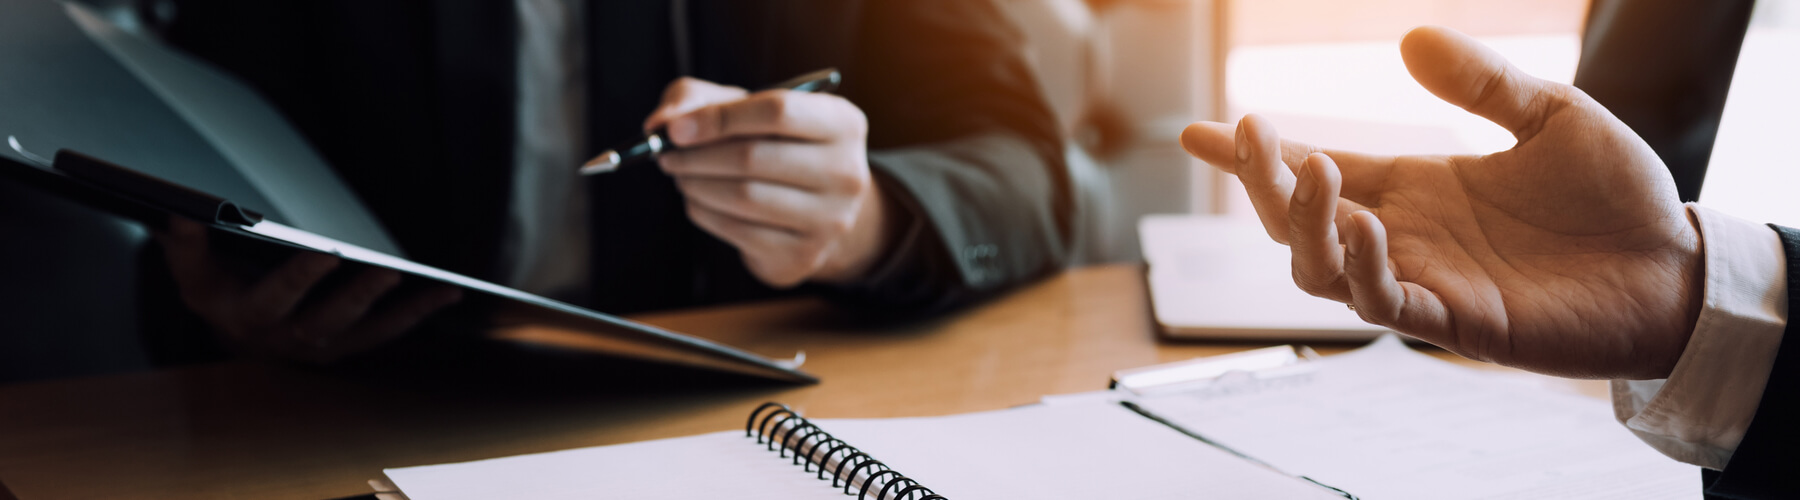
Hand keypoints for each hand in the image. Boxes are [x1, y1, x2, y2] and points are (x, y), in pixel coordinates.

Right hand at [157, 218, 461, 362]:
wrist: (232, 334)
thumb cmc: (217, 290)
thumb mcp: (192, 272)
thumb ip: (186, 248)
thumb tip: (181, 218)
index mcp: (242, 317)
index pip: (270, 299)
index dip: (296, 278)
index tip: (324, 252)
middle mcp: (281, 340)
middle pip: (322, 322)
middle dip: (356, 296)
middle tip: (387, 269)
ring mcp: (314, 348)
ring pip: (362, 333)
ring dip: (401, 312)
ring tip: (437, 288)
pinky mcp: (342, 348)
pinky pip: (382, 335)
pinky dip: (415, 316)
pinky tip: (445, 295)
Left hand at [644, 77, 893, 287]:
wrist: (814, 206)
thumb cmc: (775, 144)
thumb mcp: (745, 107)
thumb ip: (698, 100)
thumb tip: (660, 123)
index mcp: (842, 123)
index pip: (778, 110)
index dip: (719, 117)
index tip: (676, 128)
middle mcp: (847, 172)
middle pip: (754, 157)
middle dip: (697, 156)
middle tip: (667, 154)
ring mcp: (830, 220)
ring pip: (743, 197)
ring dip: (695, 184)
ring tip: (681, 175)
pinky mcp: (804, 255)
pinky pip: (738, 231)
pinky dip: (704, 213)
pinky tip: (698, 200)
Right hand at [1179, 27, 1702, 379]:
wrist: (1675, 268)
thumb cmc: (1615, 198)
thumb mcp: (1551, 115)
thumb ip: (1481, 83)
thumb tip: (1409, 39)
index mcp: (1414, 187)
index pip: (1313, 167)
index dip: (1254, 153)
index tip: (1195, 131)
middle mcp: (1403, 236)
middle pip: (1295, 218)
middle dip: (1260, 179)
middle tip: (1250, 133)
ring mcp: (1423, 280)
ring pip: (1318, 267)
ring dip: (1301, 222)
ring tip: (1315, 169)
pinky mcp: (1455, 322)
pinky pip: (1382, 302)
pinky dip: (1359, 267)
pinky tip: (1364, 226)